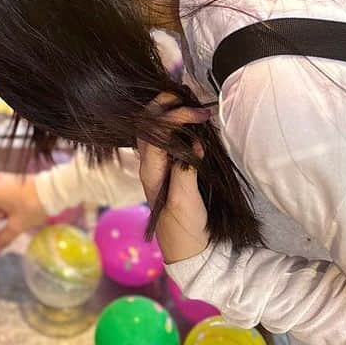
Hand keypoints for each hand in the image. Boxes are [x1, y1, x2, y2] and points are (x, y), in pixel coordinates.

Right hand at [0, 172, 47, 251]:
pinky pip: (0, 196)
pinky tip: (15, 213)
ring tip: (12, 222)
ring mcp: (1, 181)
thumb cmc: (33, 207)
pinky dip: (4, 207)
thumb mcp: (17, 225)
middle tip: (2, 234)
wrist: (53, 191)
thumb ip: (2, 239)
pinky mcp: (10, 180)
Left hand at [137, 95, 210, 264]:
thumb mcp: (185, 203)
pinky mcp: (171, 167)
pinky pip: (167, 138)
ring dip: (169, 112)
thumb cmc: (184, 229)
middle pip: (148, 125)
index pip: (155, 134)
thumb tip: (193, 145)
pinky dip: (176, 123)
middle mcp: (150, 164)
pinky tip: (189, 118)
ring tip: (188, 100)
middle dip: (163, 106)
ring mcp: (159, 165)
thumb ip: (185, 172)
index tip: (197, 113)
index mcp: (150, 171)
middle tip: (185, 94)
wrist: (188, 249)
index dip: (173, 118)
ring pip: (155, 129)